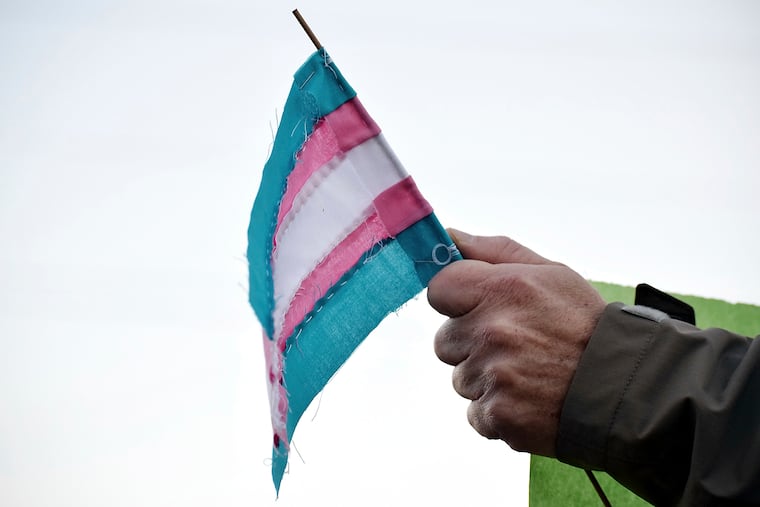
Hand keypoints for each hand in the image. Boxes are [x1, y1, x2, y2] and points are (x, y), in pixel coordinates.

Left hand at [428, 229, 605, 456]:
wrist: (626, 389)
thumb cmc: (585, 325)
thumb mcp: (552, 274)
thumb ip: (495, 252)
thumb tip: (449, 234)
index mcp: (504, 289)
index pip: (439, 289)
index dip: (455, 300)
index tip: (475, 308)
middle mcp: (493, 330)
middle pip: (445, 340)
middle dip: (471, 344)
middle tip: (514, 346)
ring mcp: (494, 376)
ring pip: (461, 378)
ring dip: (485, 380)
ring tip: (528, 374)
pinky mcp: (499, 415)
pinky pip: (476, 413)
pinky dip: (497, 412)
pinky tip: (529, 400)